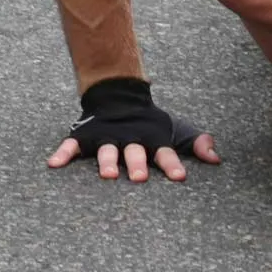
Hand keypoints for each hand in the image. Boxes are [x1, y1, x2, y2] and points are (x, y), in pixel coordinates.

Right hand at [47, 76, 220, 181]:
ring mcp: (107, 137)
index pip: (166, 153)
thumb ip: (196, 143)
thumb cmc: (151, 122)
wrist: (119, 94)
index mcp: (152, 138)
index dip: (173, 164)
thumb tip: (217, 158)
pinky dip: (63, 153)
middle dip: (137, 164)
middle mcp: (130, 139)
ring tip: (108, 175)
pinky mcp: (85, 136)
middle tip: (140, 178)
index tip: (180, 177)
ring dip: (107, 162)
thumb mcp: (176, 129)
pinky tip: (54, 164)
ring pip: (106, 150)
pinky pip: (71, 146)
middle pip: (134, 152)